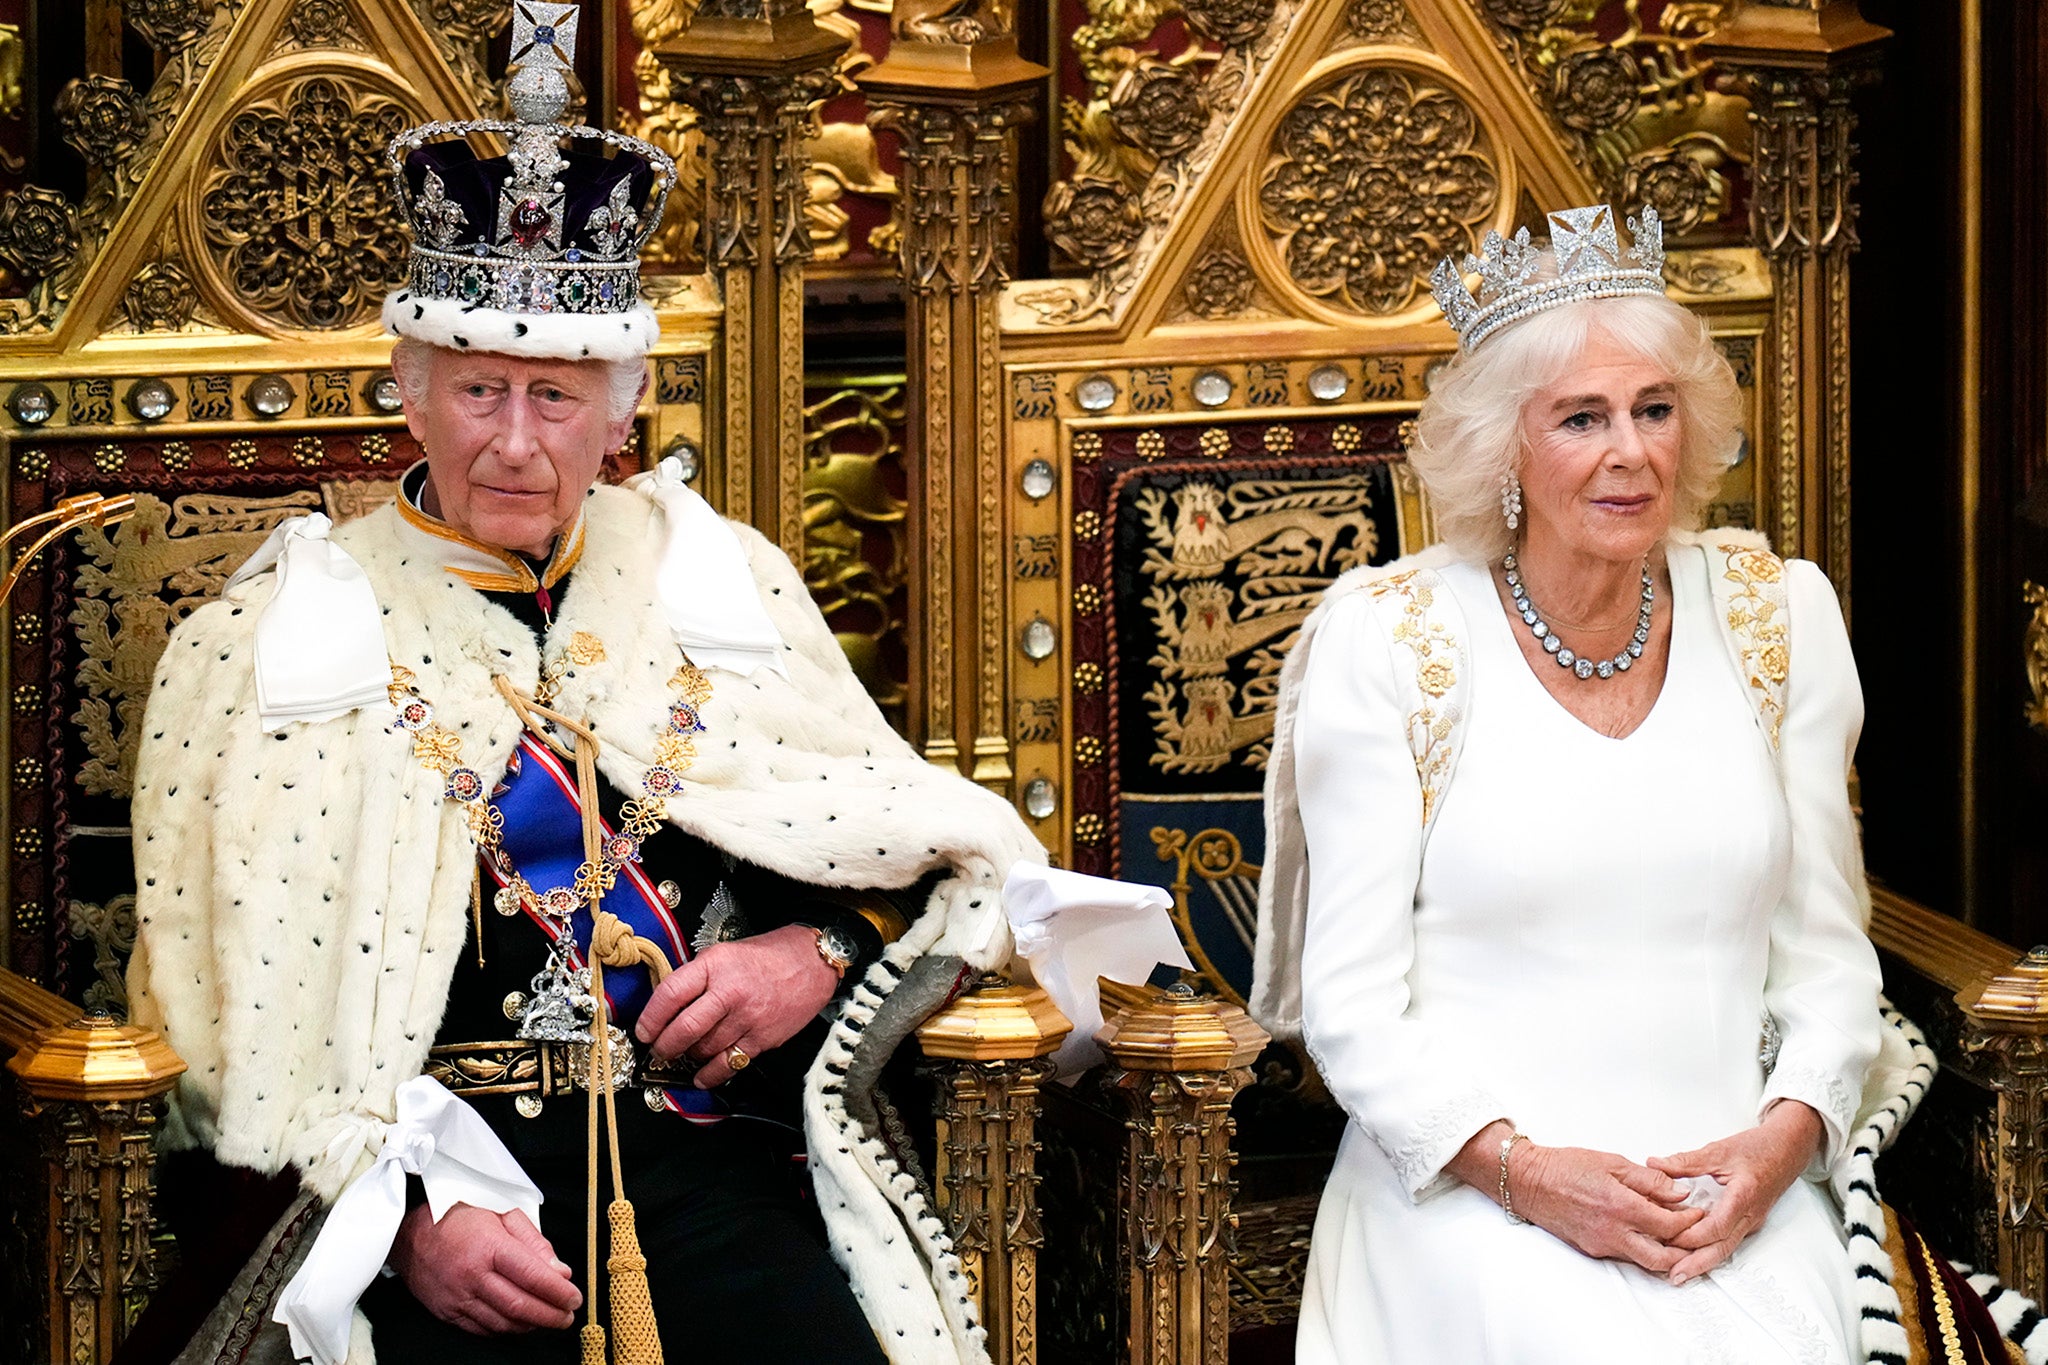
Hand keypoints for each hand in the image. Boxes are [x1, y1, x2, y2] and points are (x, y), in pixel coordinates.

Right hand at [386, 1202, 579, 1334]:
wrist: (409, 1234)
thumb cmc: (459, 1218)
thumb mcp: (501, 1214)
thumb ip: (534, 1242)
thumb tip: (560, 1271)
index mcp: (489, 1247)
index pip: (532, 1276)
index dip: (558, 1291)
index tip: (575, 1298)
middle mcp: (472, 1276)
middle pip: (520, 1305)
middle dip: (551, 1315)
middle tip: (568, 1316)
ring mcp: (458, 1298)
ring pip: (503, 1323)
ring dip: (531, 1325)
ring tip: (549, 1319)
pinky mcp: (447, 1312)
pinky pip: (482, 1329)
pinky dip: (506, 1330)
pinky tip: (520, 1323)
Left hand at [633, 923, 839, 1087]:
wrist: (814, 961)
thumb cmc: (770, 954)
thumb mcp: (727, 952)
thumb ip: (699, 977)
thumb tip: (669, 1006)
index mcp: (716, 964)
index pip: (670, 994)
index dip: (651, 1018)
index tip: (643, 1031)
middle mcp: (730, 991)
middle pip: (684, 1028)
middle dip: (665, 1046)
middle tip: (659, 1050)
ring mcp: (748, 1017)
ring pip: (704, 1049)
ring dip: (688, 1057)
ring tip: (683, 1055)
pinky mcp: (763, 1038)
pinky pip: (728, 1064)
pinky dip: (711, 1075)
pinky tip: (702, 1076)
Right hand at [1446, 1122, 1704, 1276]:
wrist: (1529, 1182)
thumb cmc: (1566, 1166)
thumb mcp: (1612, 1162)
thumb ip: (1649, 1180)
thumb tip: (1679, 1192)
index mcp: (1621, 1206)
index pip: (1670, 1225)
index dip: (1690, 1221)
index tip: (1698, 1212)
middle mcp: (1614, 1232)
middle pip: (1663, 1258)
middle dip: (1685, 1252)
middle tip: (1696, 1238)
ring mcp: (1602, 1245)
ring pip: (1645, 1261)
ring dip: (1664, 1253)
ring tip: (1675, 1237)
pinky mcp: (1592, 1249)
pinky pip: (1625, 1254)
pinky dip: (1641, 1248)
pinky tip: (1644, 1233)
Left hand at [1647, 1101, 1823, 1283]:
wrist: (1788, 1149)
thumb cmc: (1758, 1148)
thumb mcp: (1719, 1150)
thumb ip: (1686, 1161)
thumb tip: (1653, 1163)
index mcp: (1743, 1198)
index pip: (1715, 1227)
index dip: (1690, 1235)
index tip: (1665, 1238)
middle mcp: (1749, 1216)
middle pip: (1722, 1248)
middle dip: (1697, 1264)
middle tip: (1673, 1276)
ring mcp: (1750, 1222)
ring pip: (1725, 1249)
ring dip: (1702, 1262)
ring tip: (1679, 1273)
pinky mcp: (1748, 1222)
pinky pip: (1728, 1241)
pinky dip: (1710, 1250)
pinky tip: (1693, 1254)